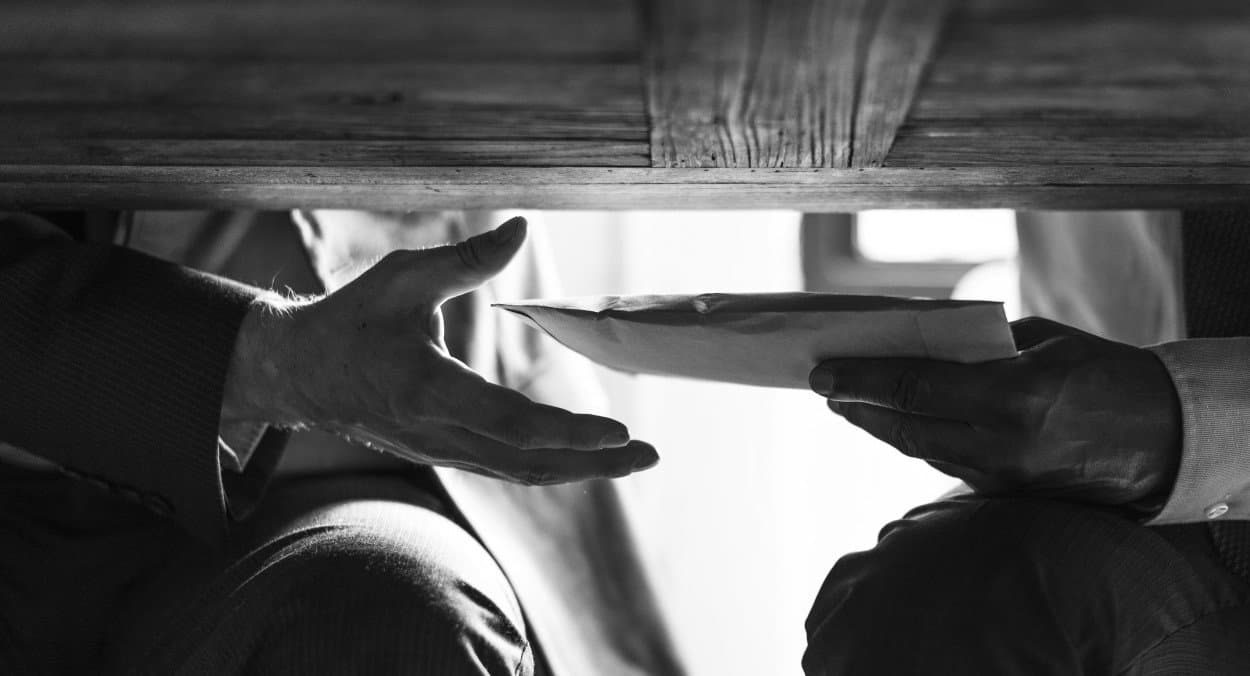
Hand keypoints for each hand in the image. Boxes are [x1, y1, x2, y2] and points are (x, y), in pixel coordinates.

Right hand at [225, 217, 658, 484]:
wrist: (299, 375)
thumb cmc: (351, 320)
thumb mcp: (402, 277)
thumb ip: (465, 259)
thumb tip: (522, 226)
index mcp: (427, 389)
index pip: (510, 422)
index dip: (567, 432)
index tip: (617, 431)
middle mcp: (438, 432)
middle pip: (528, 462)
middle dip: (593, 463)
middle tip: (650, 455)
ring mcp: (441, 450)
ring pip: (520, 472)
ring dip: (579, 470)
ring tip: (633, 460)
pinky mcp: (444, 453)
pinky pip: (506, 468)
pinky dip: (550, 465)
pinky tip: (586, 457)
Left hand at [809, 317, 1181, 511]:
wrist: (1163, 437)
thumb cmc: (1104, 372)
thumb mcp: (1041, 340)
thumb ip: (977, 345)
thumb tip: (916, 341)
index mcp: (1014, 395)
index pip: (914, 388)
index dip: (861, 380)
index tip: (821, 373)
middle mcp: (1002, 443)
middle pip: (905, 426)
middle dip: (857, 406)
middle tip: (823, 387)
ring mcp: (1003, 475)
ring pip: (920, 448)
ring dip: (879, 426)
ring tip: (848, 404)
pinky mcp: (1006, 492)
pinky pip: (946, 462)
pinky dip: (915, 440)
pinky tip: (894, 424)